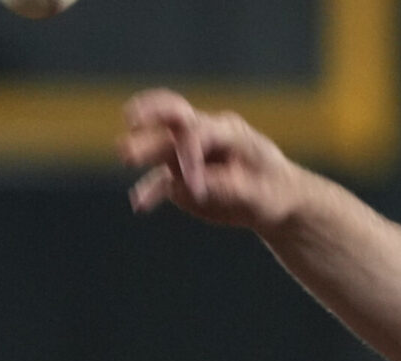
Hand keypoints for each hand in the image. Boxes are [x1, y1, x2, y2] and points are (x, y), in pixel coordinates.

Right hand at [116, 88, 302, 229]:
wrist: (277, 200)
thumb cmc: (273, 190)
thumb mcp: (259, 193)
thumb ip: (226, 187)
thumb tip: (190, 186)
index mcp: (228, 131)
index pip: (199, 131)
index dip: (191, 157)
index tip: (197, 190)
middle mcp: (204, 136)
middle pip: (172, 117)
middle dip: (151, 115)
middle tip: (131, 120)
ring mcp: (189, 155)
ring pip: (160, 145)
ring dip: (141, 148)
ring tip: (123, 154)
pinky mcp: (181, 177)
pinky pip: (160, 182)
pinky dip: (149, 192)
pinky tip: (140, 205)